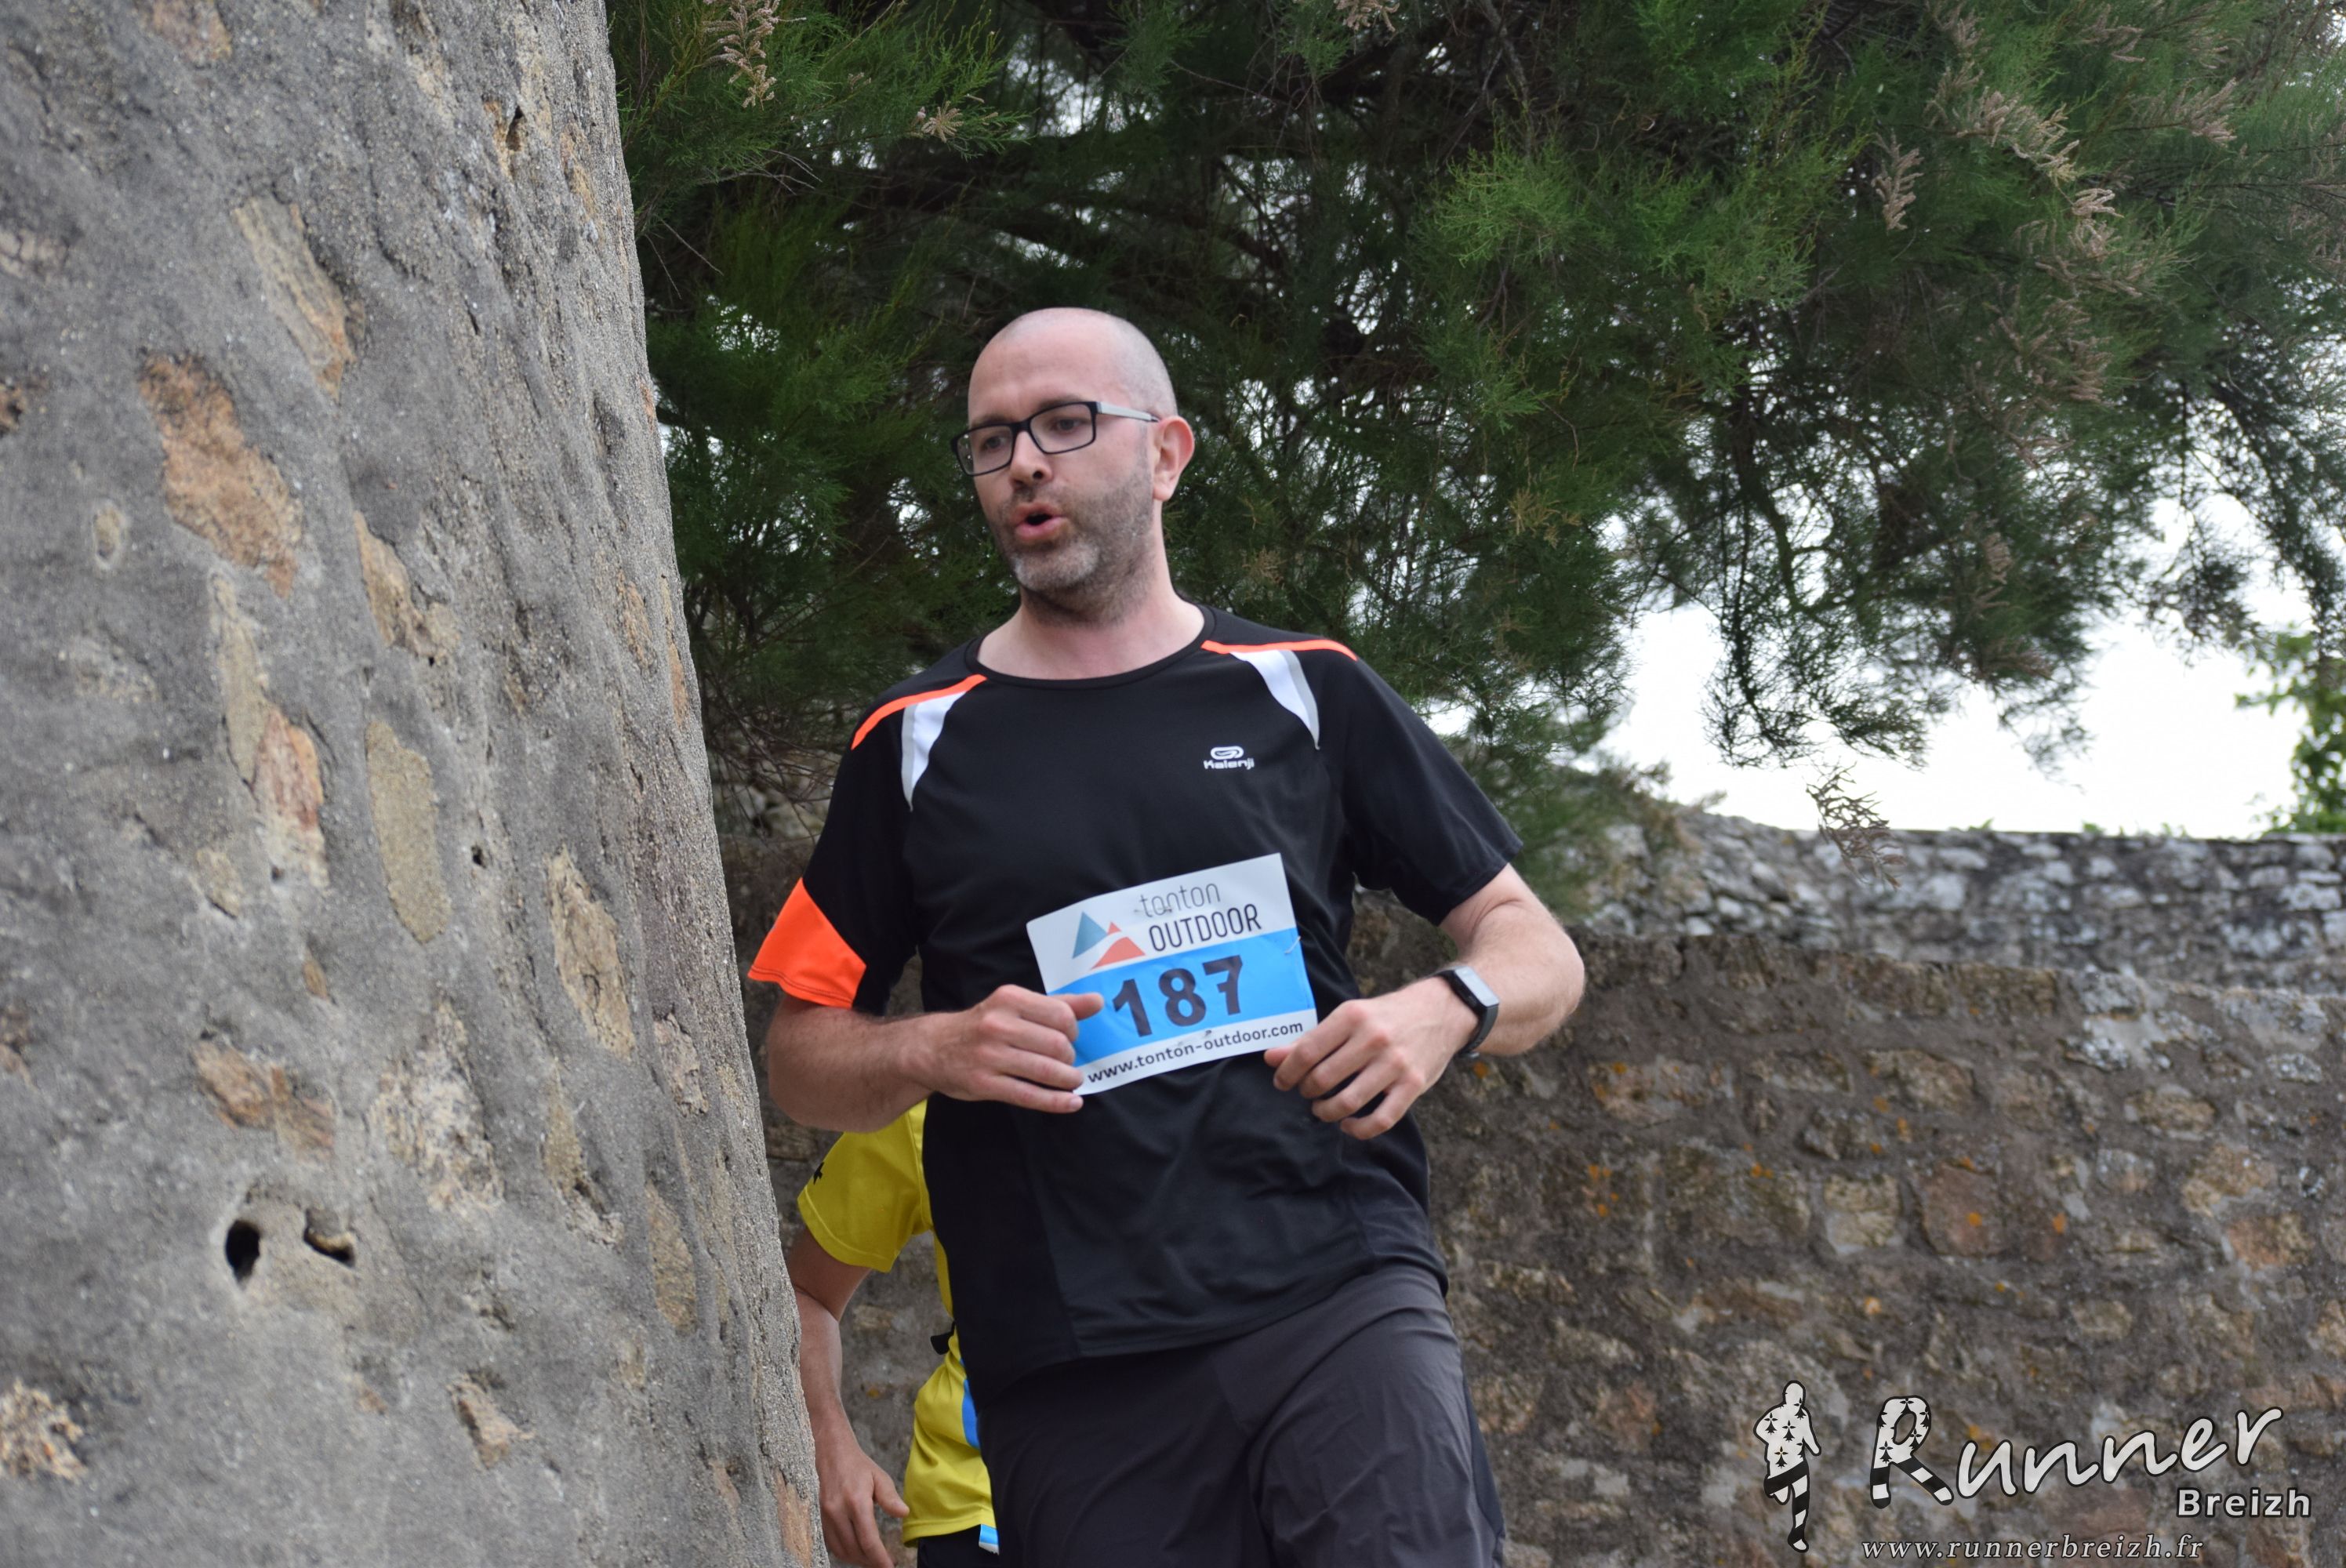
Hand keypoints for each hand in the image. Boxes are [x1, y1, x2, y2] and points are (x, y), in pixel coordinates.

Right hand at [813, 1421, 909, 1567]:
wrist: (831, 1453)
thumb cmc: (858, 1466)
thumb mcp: (879, 1477)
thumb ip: (890, 1498)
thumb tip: (904, 1514)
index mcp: (856, 1501)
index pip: (868, 1540)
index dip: (879, 1558)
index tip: (889, 1566)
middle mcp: (838, 1511)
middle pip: (854, 1549)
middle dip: (870, 1561)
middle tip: (884, 1563)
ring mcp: (826, 1516)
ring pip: (841, 1550)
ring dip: (857, 1559)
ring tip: (872, 1559)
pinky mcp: (820, 1517)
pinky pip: (831, 1543)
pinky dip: (844, 1552)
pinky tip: (856, 1551)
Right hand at [914, 985, 1101, 1113]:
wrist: (933, 1048)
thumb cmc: (983, 1026)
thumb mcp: (1015, 1006)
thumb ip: (1057, 1004)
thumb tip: (1097, 1002)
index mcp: (1009, 999)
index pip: (1061, 1015)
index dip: (1074, 1031)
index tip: (1071, 1038)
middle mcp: (998, 1025)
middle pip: (1057, 1045)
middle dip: (1070, 1058)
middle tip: (1068, 1062)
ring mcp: (990, 1056)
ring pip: (1046, 1071)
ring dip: (1068, 1080)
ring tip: (1073, 1081)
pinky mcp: (984, 1084)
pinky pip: (1029, 1095)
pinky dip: (1056, 1102)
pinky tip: (1071, 1103)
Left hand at [1264, 978, 1471, 1138]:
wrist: (1442, 1011)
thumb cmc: (1387, 1015)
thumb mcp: (1349, 1016)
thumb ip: (1311, 1038)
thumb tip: (1271, 1058)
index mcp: (1352, 1016)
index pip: (1306, 1052)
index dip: (1286, 1073)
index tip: (1282, 1082)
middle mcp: (1373, 1039)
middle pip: (1322, 1079)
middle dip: (1306, 1092)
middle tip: (1306, 1092)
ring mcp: (1395, 1064)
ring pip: (1347, 1103)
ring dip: (1326, 1112)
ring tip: (1322, 1109)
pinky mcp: (1413, 1085)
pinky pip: (1380, 1120)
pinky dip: (1358, 1129)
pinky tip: (1348, 1124)